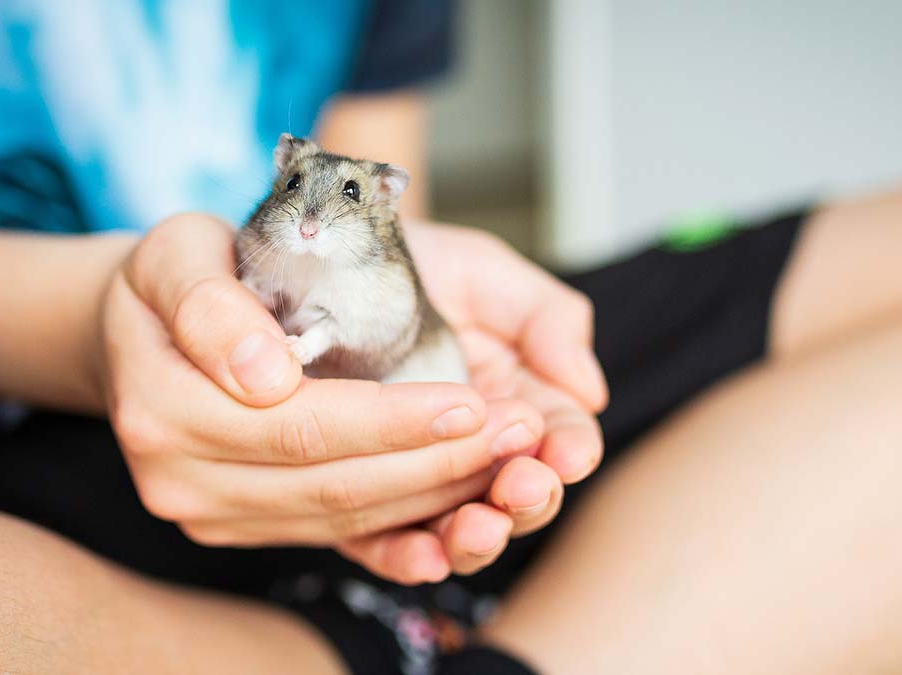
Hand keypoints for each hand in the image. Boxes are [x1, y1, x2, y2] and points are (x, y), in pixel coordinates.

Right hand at [96, 214, 545, 583]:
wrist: (145, 328)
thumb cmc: (180, 276)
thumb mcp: (178, 252)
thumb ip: (210, 304)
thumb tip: (265, 376)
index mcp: (162, 406)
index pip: (299, 425)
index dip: (394, 422)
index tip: (472, 402)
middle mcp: (179, 477)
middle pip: (332, 484)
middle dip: (436, 463)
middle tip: (518, 434)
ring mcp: (210, 513)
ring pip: (345, 518)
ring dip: (436, 494)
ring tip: (509, 457)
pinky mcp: (243, 527)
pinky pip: (339, 533)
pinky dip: (408, 516)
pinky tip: (464, 491)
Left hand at [349, 222, 605, 575]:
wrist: (312, 261)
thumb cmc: (406, 262)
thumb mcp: (483, 274)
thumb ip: (546, 319)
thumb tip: (590, 389)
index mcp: (516, 399)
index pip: (559, 439)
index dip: (569, 450)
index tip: (567, 454)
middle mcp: (470, 449)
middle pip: (516, 497)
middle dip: (527, 500)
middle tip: (523, 487)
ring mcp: (414, 479)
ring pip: (456, 530)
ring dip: (474, 537)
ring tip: (477, 526)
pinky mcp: (353, 498)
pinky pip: (379, 544)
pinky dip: (404, 558)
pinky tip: (423, 559)